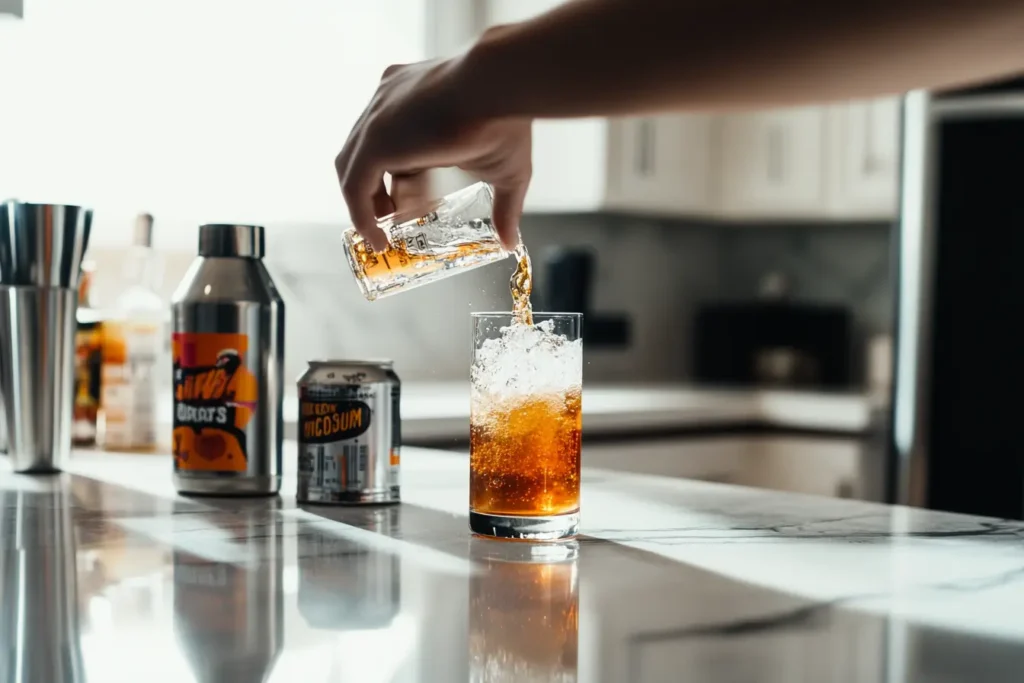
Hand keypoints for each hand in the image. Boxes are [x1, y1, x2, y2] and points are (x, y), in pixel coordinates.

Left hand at [336, 58, 531, 251]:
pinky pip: (354, 187)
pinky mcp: (374, 140)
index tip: (406, 199)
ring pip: (355, 169)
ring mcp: (376, 117)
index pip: (388, 137)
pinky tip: (377, 238)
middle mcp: (387, 99)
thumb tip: (511, 240)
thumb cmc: (509, 118)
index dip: (394, 173)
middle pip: (364, 152)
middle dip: (375, 189)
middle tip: (393, 216)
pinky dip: (362, 216)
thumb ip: (504, 205)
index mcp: (412, 94)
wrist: (501, 90)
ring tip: (383, 232)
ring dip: (368, 205)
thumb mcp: (505, 170)